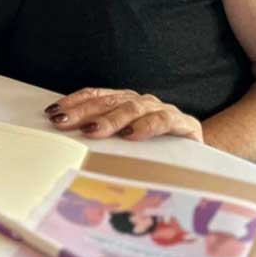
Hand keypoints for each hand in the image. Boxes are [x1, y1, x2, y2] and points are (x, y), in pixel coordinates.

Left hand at [45, 88, 203, 142]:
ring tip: (92, 130)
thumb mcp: (125, 145)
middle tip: (63, 122)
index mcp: (126, 102)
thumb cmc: (157, 153)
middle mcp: (143, 102)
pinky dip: (146, 126)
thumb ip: (102, 137)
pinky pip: (163, 121)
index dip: (74, 101)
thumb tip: (65, 138)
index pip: (96, 96)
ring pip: (132, 108)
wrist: (203, 160)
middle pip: (109, 102)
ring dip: (110, 119)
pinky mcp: (184, 124)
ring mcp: (163, 111)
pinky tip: (131, 134)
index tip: (52, 111)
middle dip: (83, 112)